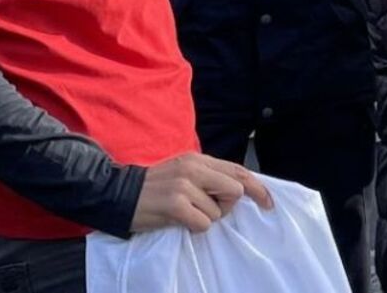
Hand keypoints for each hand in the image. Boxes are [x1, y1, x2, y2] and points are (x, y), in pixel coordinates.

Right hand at [131, 153, 273, 233]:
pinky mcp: (175, 204)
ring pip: (218, 212)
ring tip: (185, 213)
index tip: (269, 202)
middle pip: (235, 190)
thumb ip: (210, 176)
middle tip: (207, 209)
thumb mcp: (184, 172)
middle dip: (227, 206)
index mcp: (199, 159)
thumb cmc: (155, 187)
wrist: (118, 193)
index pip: (238, 170)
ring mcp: (184, 186)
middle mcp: (194, 168)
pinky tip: (179, 221)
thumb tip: (242, 189)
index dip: (258, 187)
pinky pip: (203, 223)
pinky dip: (195, 227)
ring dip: (205, 218)